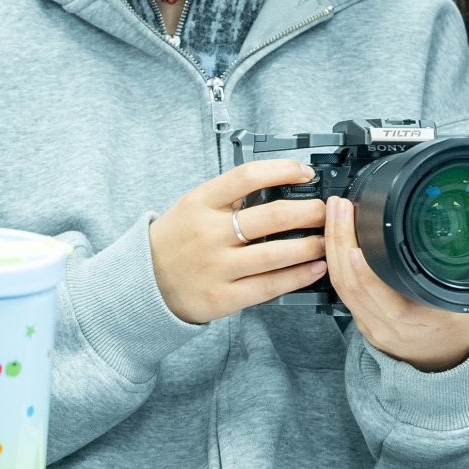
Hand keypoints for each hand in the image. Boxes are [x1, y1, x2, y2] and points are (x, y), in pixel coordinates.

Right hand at [148, 161, 328, 324]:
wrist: (143, 283)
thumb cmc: (176, 240)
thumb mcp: (193, 206)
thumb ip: (228, 196)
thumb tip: (279, 183)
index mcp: (200, 203)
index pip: (247, 176)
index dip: (282, 170)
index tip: (306, 172)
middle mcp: (208, 233)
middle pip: (271, 216)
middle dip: (309, 211)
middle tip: (325, 211)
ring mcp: (215, 267)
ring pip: (275, 254)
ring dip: (311, 246)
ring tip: (325, 241)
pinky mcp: (222, 297)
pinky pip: (269, 286)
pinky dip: (298, 276)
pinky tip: (315, 268)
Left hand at [325, 197, 468, 371]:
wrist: (449, 362)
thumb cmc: (459, 331)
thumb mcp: (466, 301)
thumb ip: (458, 274)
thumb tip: (462, 238)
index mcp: (412, 320)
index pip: (376, 291)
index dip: (361, 266)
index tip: (355, 235)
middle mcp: (385, 325)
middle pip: (349, 283)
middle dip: (339, 240)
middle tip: (338, 207)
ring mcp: (371, 326)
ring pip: (341, 286)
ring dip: (333, 247)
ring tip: (334, 215)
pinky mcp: (363, 322)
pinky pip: (343, 293)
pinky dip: (336, 263)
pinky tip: (336, 241)